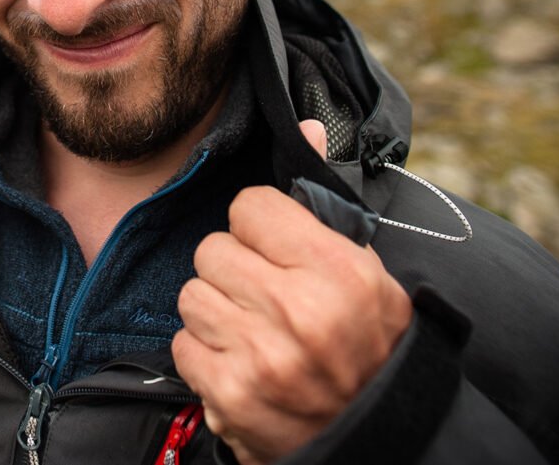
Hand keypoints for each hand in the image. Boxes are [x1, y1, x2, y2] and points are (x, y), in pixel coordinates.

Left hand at [172, 120, 410, 462]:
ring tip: (253, 329)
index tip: (276, 248)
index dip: (259, 226)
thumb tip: (308, 126)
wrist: (376, 438)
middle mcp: (297, 312)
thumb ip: (324, 202)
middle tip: (263, 294)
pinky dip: (205, 355)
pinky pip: (183, 344)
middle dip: (233, 269)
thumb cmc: (370, 344)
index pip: (251, 206)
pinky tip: (240, 362)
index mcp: (336, 271)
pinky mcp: (229, 396)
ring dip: (216, 311)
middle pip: (212, 249)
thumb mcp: (364, 269)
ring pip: (192, 295)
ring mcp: (260, 357)